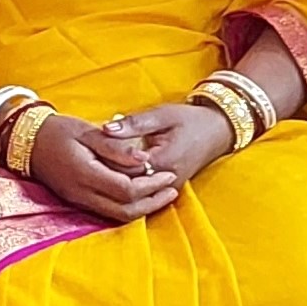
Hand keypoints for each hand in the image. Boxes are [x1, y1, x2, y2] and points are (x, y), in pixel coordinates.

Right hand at [25, 114, 180, 223]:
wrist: (24, 140)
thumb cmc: (56, 130)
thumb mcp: (87, 131)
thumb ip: (115, 147)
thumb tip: (144, 159)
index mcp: (84, 174)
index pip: (126, 189)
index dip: (151, 185)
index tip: (168, 173)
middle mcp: (81, 193)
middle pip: (125, 210)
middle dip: (152, 202)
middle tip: (172, 188)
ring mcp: (78, 200)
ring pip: (117, 215)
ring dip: (143, 208)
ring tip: (162, 194)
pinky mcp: (77, 200)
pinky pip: (108, 211)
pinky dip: (128, 206)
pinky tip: (140, 195)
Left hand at [103, 102, 237, 186]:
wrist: (218, 130)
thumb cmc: (189, 120)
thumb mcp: (162, 115)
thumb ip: (134, 123)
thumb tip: (106, 128)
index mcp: (162, 162)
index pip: (121, 169)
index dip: (103, 160)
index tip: (90, 147)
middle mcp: (165, 181)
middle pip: (124, 183)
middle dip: (105, 169)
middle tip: (89, 155)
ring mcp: (168, 189)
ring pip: (130, 190)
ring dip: (113, 177)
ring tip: (97, 162)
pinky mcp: (168, 189)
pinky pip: (140, 190)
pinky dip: (125, 180)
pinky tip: (112, 168)